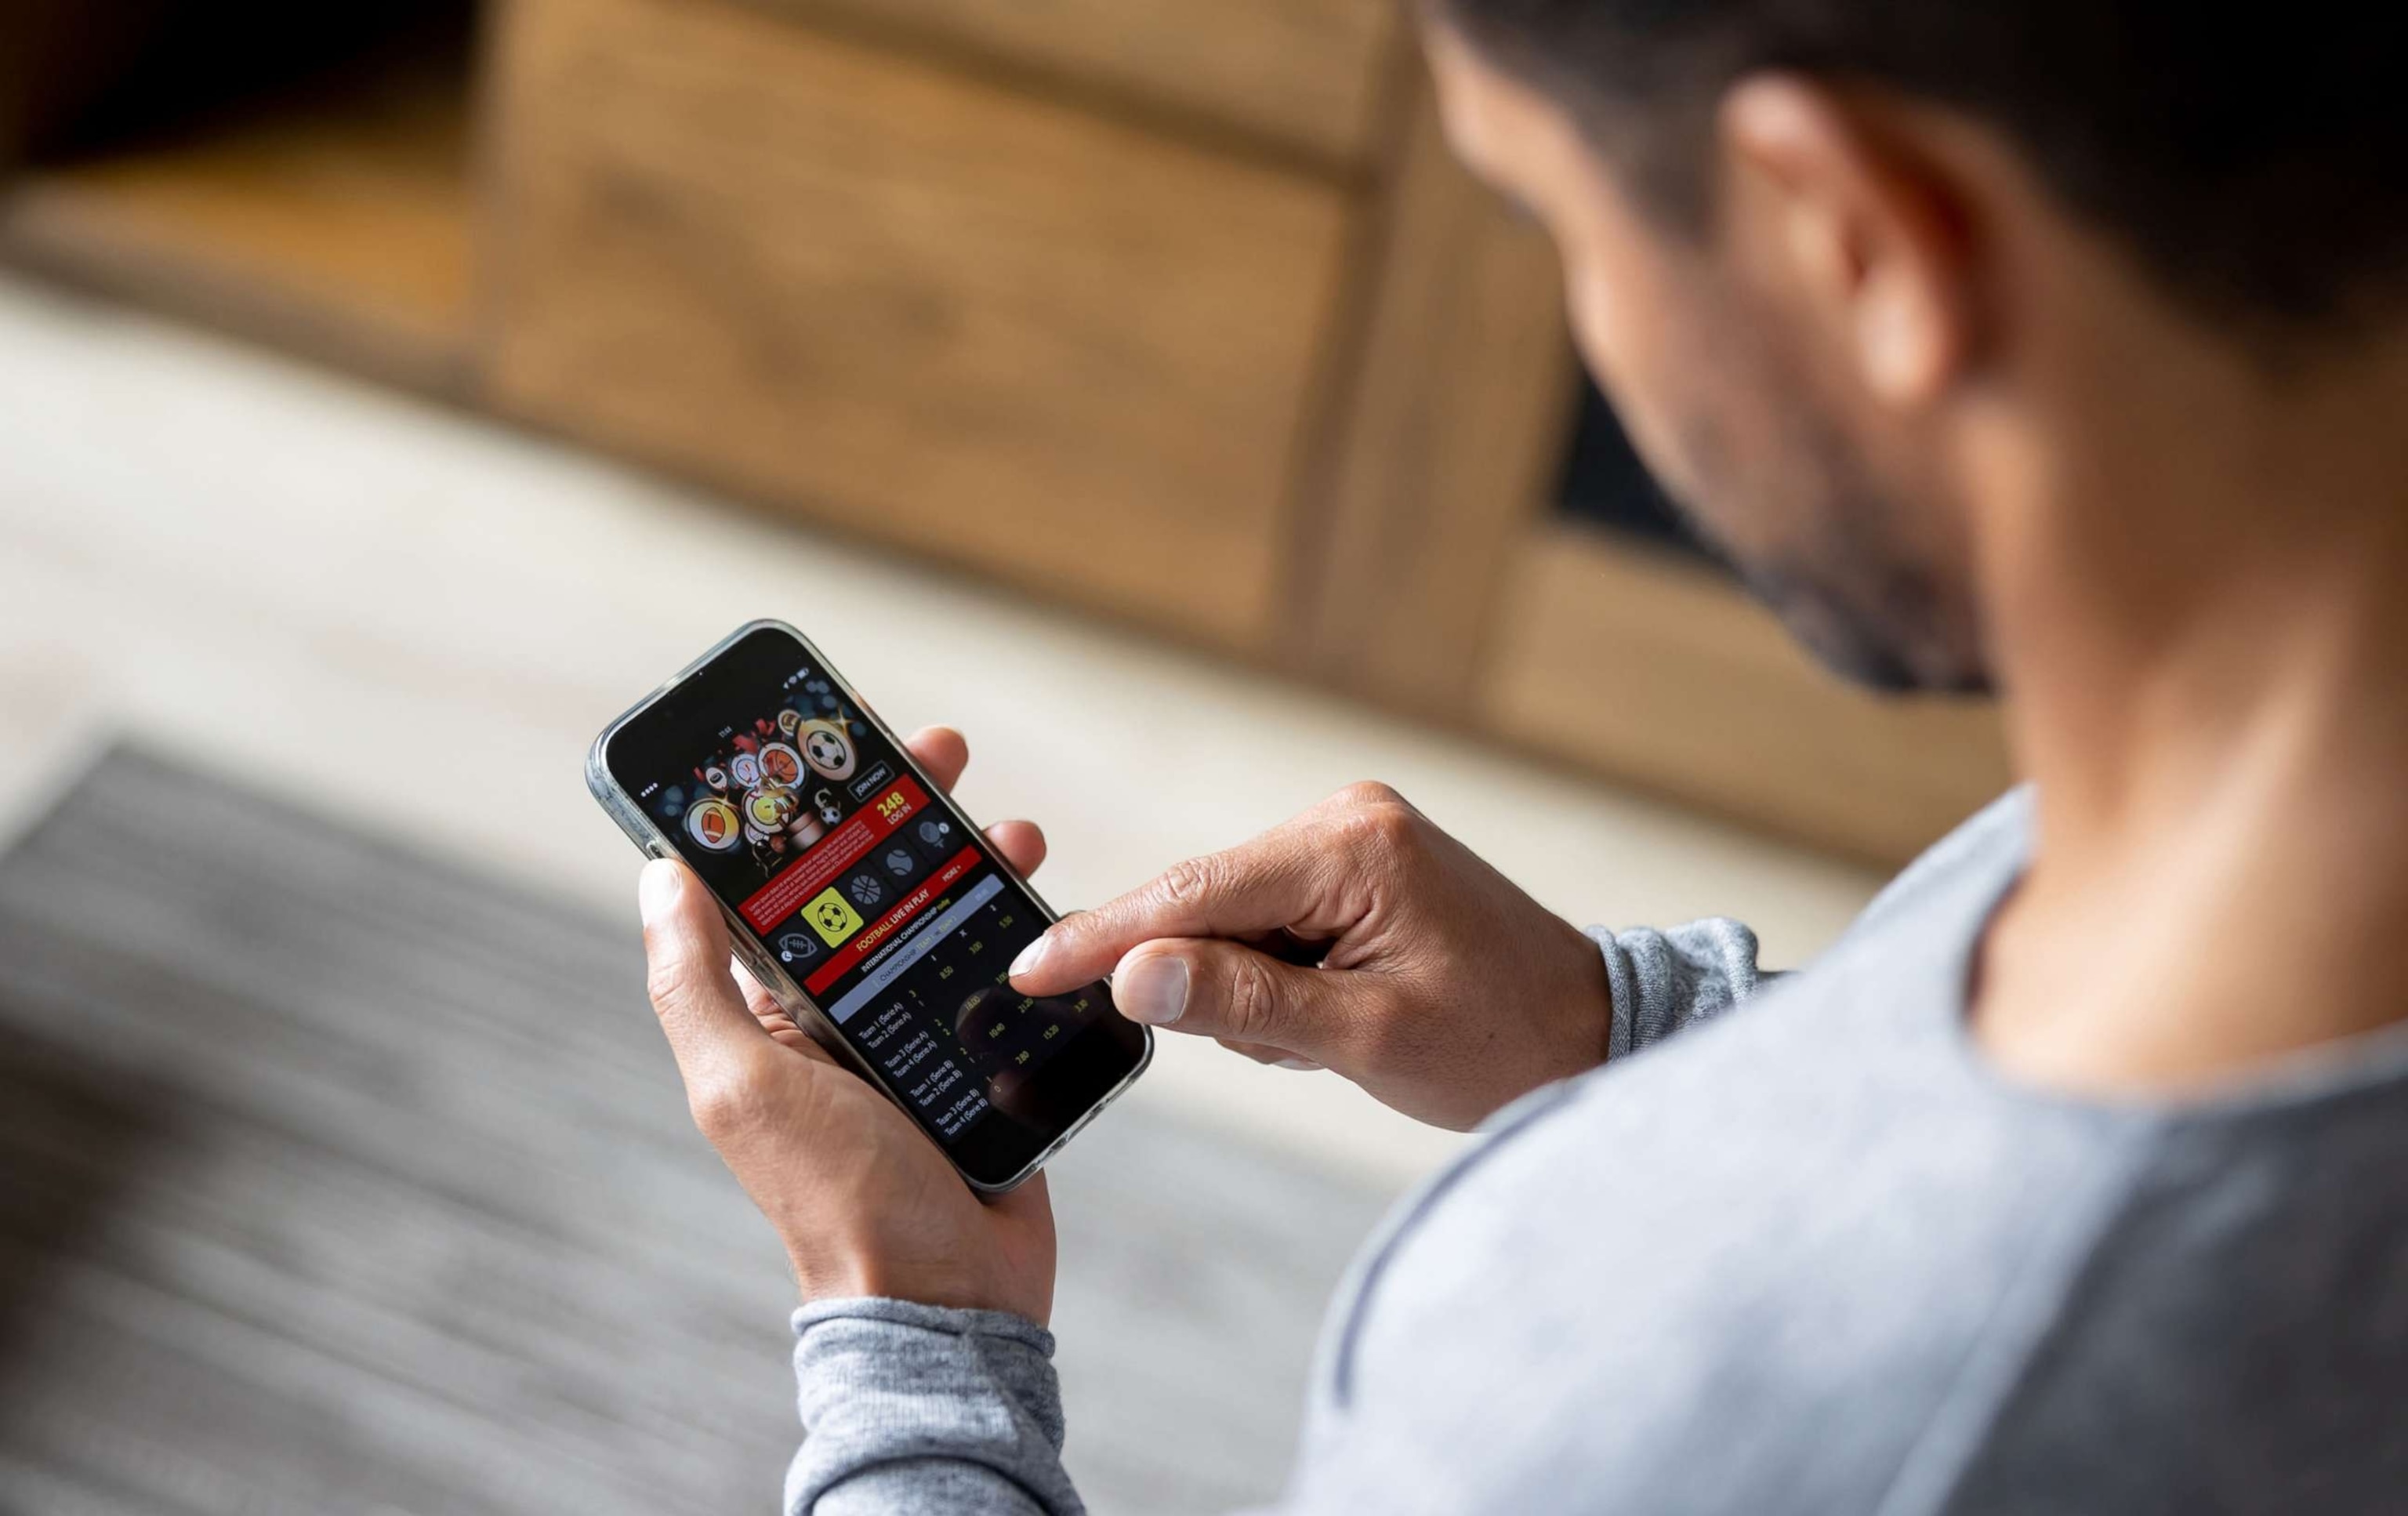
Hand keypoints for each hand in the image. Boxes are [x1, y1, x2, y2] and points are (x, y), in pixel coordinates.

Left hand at [638, 726, 1055, 1321]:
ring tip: (1009, 824)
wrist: (948, 1298)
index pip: (783, 883)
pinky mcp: (984, 1058)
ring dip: (971, 856)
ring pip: (943, 915)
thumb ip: (694, 985)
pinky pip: (1003, 968)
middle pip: (871, 882)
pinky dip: (1023, 923)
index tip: (833, 742)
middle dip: (903, 809)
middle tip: (942, 752)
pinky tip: (1043, 893)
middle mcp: (843, 1013)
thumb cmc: (838, 1200)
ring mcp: (917, 1034)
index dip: (804, 807)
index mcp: (775, 1011)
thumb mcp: (742, 1085)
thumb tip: (656, 875)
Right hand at [1008, 783, 1611, 1129]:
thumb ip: (1245, 1004)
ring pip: (1232, 924)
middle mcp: (1344, 821)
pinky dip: (1278, 984)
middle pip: (1206, 904)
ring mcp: (1349, 840)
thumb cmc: (1501, 1039)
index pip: (1194, 889)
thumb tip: (1135, 975)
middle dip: (1216, 987)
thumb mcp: (1367, 1037)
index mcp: (1351, 846)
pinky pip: (1269, 928)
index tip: (1028, 970)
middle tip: (1299, 1044)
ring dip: (1256, 996)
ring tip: (1335, 1035)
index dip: (1105, 936)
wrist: (1590, 1033)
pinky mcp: (1352, 869)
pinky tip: (1337, 1016)